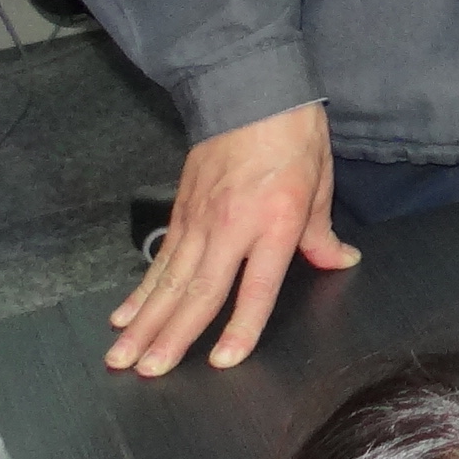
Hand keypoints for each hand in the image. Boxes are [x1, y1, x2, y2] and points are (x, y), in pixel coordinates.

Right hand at [108, 101, 355, 375]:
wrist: (250, 85)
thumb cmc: (292, 131)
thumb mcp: (321, 180)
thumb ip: (320, 232)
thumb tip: (336, 261)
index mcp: (274, 221)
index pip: (257, 286)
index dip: (241, 327)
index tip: (223, 361)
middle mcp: (231, 225)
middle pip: (199, 292)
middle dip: (171, 336)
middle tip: (148, 373)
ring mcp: (199, 218)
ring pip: (168, 281)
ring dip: (143, 322)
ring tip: (122, 357)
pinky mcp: (181, 210)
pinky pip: (159, 259)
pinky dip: (140, 290)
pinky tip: (122, 316)